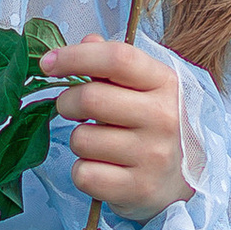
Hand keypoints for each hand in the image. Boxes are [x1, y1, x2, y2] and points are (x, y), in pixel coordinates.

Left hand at [42, 37, 191, 222]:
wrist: (182, 183)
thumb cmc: (154, 127)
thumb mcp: (146, 89)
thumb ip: (115, 64)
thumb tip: (85, 41)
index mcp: (166, 83)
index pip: (117, 58)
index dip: (75, 56)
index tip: (48, 63)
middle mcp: (164, 117)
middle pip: (90, 98)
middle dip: (67, 102)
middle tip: (71, 109)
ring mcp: (153, 156)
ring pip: (81, 139)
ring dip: (79, 141)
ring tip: (100, 144)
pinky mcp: (138, 188)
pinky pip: (83, 174)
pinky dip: (83, 172)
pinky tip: (104, 169)